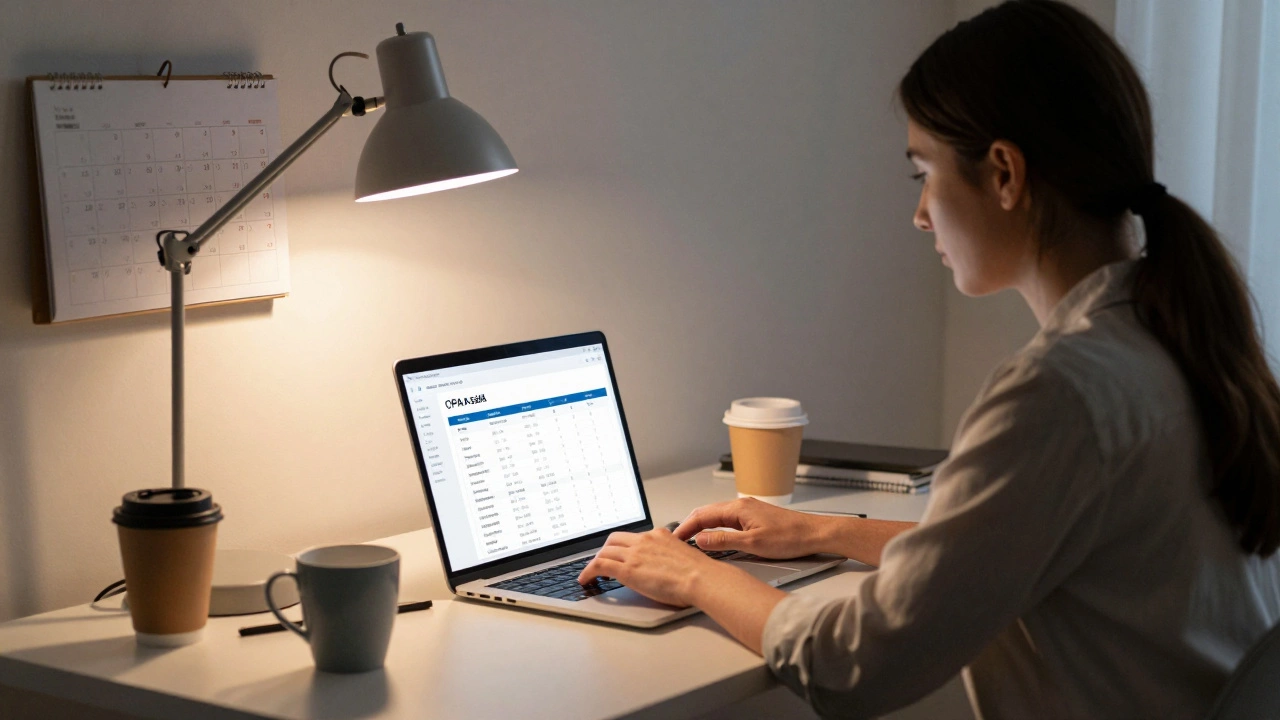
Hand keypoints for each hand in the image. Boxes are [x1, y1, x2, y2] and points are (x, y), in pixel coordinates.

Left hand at [576, 528, 716, 606]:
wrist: (701, 578)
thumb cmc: (699, 573)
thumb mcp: (683, 555)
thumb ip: (671, 555)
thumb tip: (668, 565)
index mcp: (659, 535)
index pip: (633, 537)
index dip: (622, 546)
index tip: (620, 552)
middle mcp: (644, 540)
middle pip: (614, 540)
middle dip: (606, 550)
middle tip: (603, 561)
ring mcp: (634, 553)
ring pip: (604, 551)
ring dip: (596, 561)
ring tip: (592, 573)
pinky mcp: (627, 569)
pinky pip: (599, 565)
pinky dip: (588, 571)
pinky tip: (586, 579)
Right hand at [674, 497, 827, 559]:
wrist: (815, 534)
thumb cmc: (790, 537)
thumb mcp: (752, 544)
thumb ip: (723, 541)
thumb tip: (700, 540)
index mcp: (738, 508)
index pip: (703, 515)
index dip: (686, 527)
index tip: (675, 537)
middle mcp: (742, 505)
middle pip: (707, 513)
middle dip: (690, 525)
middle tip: (678, 539)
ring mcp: (749, 511)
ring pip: (717, 516)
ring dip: (702, 526)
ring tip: (691, 539)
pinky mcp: (755, 518)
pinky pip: (728, 521)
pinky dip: (715, 528)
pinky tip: (714, 537)